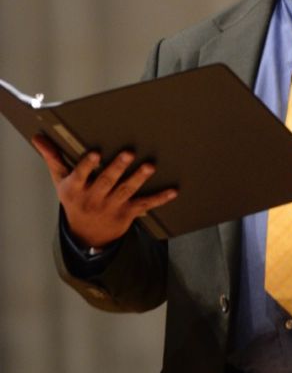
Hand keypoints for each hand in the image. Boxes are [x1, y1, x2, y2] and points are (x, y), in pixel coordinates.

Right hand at [32, 134, 177, 248]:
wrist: (87, 235)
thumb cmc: (74, 200)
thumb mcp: (61, 181)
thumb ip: (53, 157)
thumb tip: (38, 137)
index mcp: (76, 189)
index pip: (81, 175)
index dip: (88, 164)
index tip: (96, 152)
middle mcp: (93, 199)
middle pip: (107, 182)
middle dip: (117, 167)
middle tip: (129, 152)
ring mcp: (112, 207)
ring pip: (126, 191)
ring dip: (139, 179)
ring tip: (150, 166)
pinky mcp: (128, 213)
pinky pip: (145, 205)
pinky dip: (160, 199)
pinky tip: (173, 191)